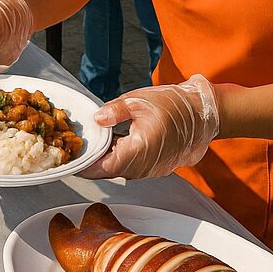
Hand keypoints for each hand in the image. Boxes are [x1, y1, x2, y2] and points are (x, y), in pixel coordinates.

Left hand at [82, 75, 219, 180]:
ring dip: (105, 160)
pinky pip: (132, 167)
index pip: (102, 168)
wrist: (202, 114)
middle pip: (109, 171)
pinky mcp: (156, 167)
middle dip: (92, 162)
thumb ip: (114, 111)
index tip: (70, 160)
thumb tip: (96, 119)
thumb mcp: (138, 101)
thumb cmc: (174, 106)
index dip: (84, 165)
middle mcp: (144, 167)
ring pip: (120, 170)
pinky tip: (112, 143)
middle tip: (75, 150)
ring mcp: (151, 170)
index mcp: (138, 151)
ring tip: (92, 144)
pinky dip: (119, 158)